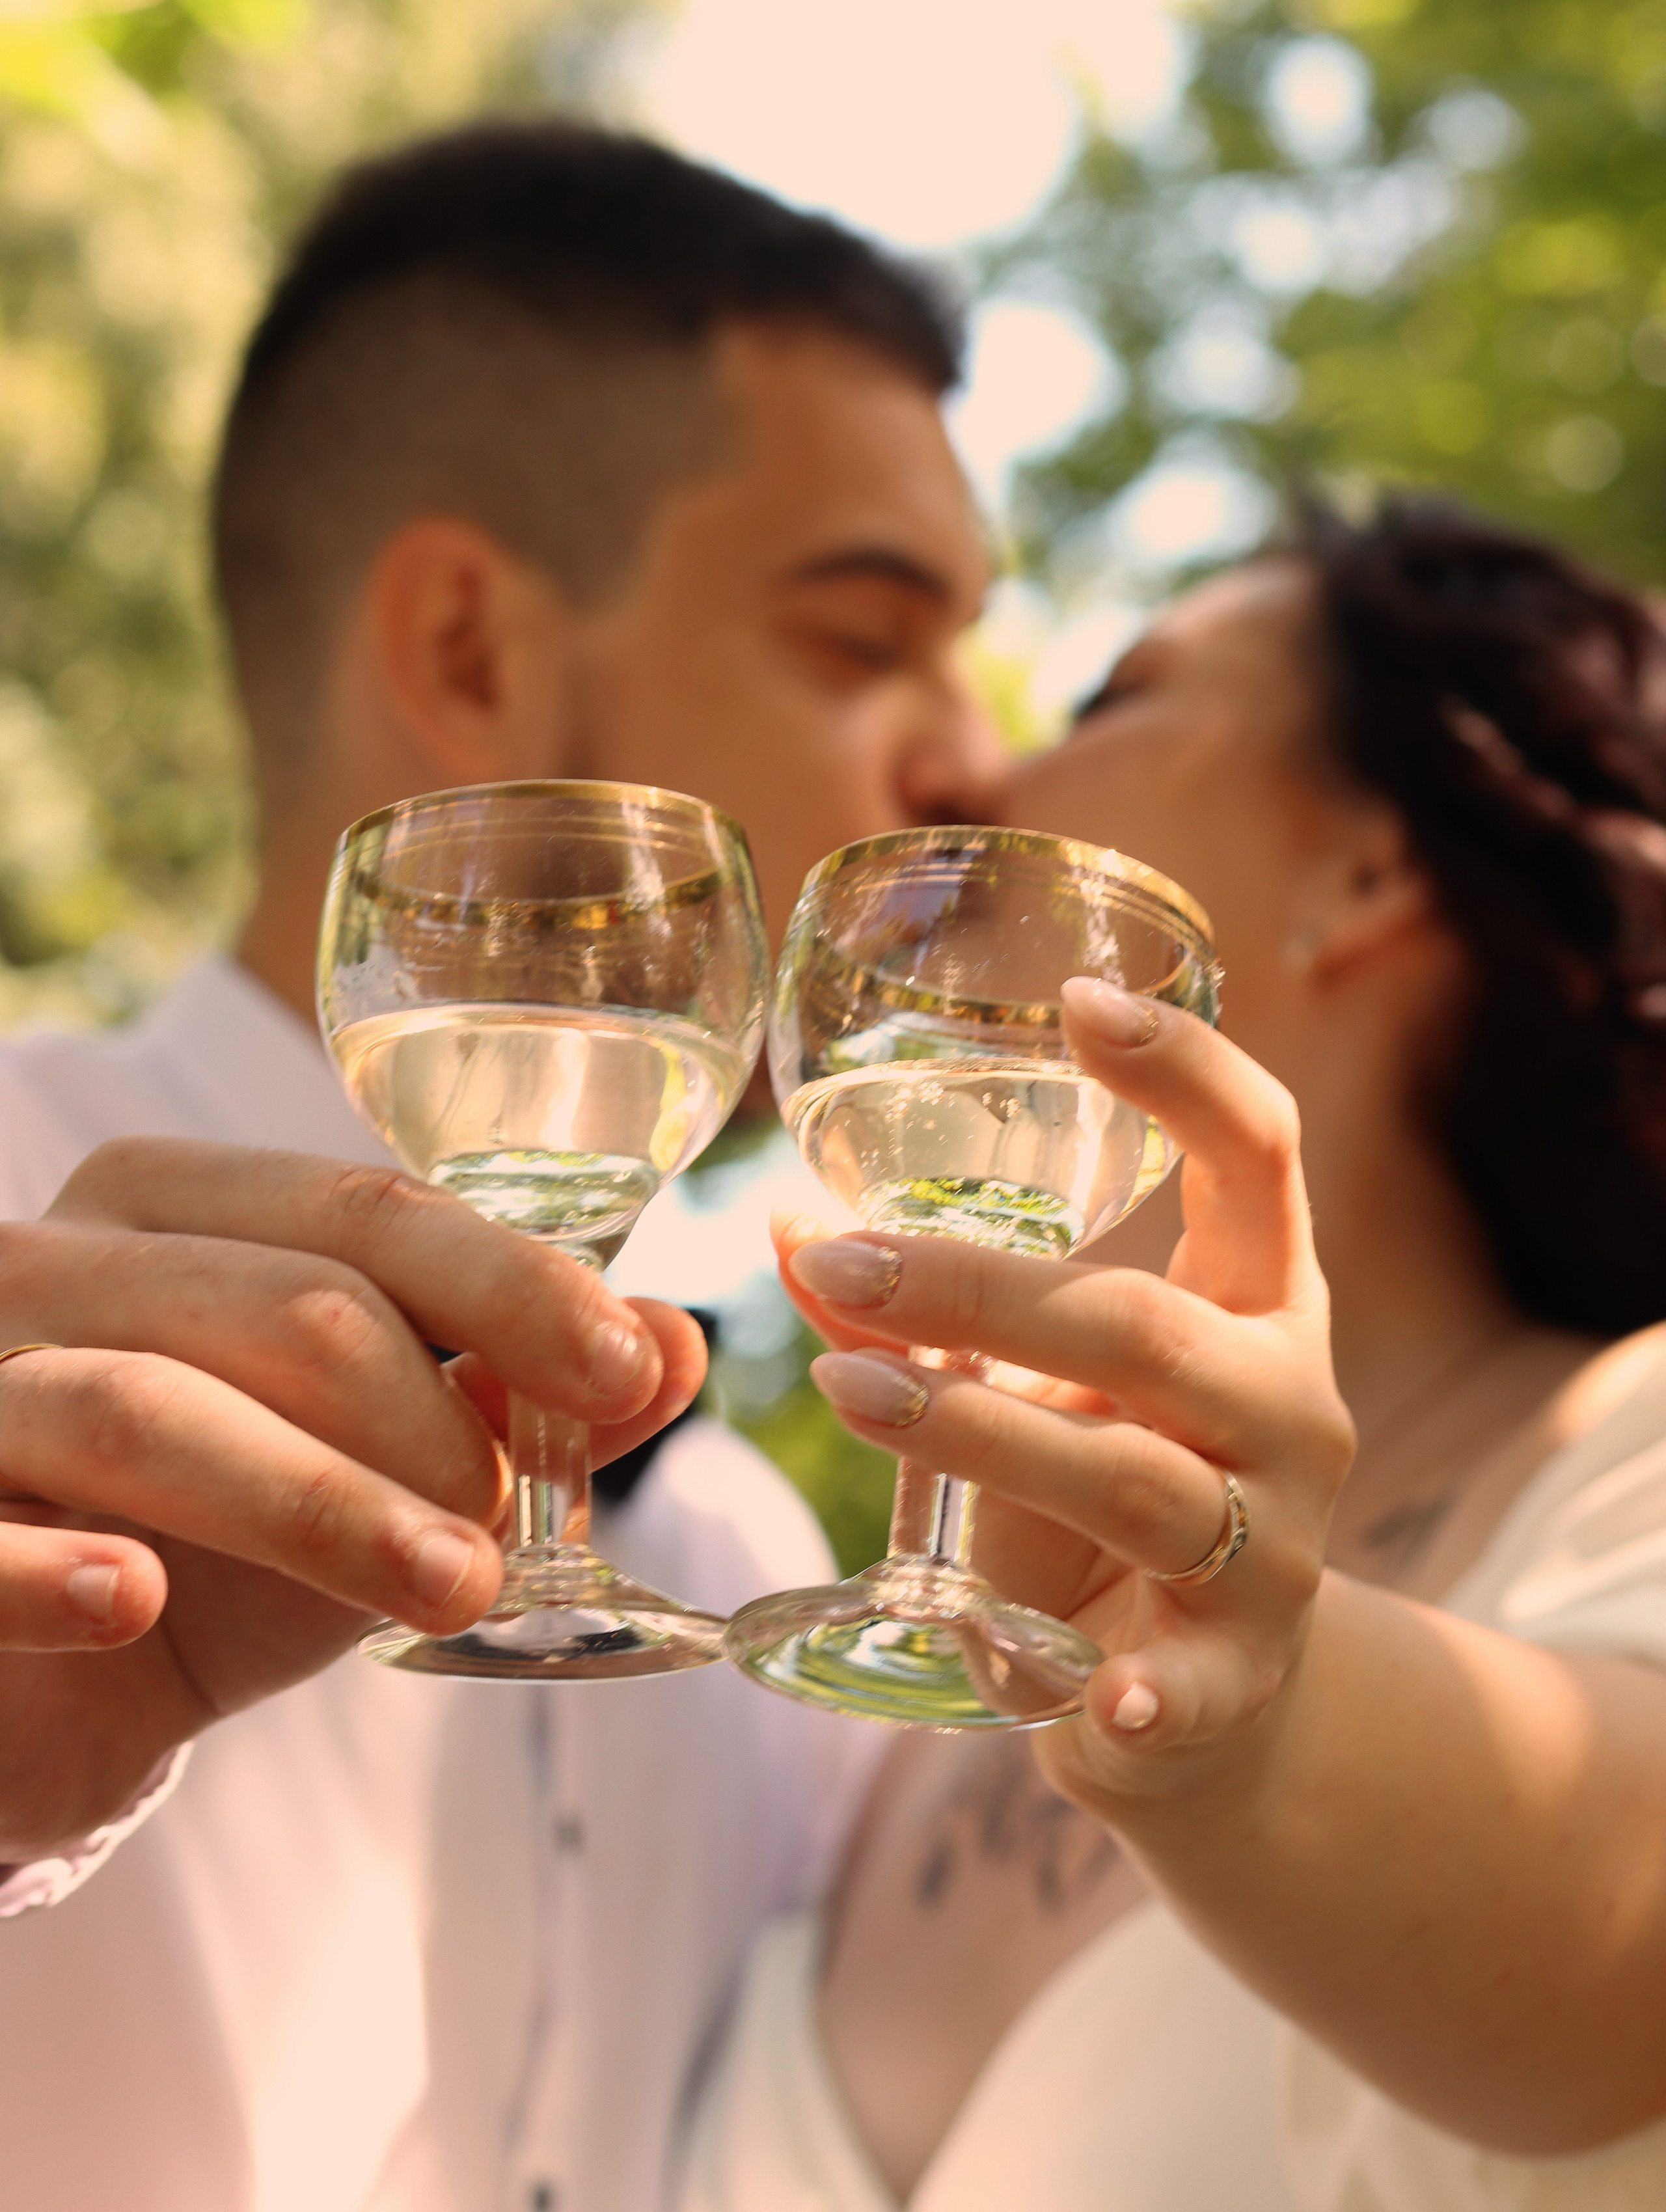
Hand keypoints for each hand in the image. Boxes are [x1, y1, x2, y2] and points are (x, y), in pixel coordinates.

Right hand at [0, 1139, 703, 1856]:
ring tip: (446, 1586)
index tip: (624, 1367)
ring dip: (316, 1503)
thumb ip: (512, 1399)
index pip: (367, 1211)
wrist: (29, 1686)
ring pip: (148, 1408)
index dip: (509, 1285)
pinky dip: (46, 1571)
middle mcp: (57, 1264)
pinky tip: (129, 1602)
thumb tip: (674, 1346)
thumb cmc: (215, 1549)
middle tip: (511, 1535)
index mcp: (174, 1208)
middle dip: (430, 1419)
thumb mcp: (376, 1473)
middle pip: (285, 1303)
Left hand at [775, 977, 1354, 1811]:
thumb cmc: (1108, 1499)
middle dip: (983, 1289)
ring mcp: (1276, 1551)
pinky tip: (1088, 1700)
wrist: (1207, 1702)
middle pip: (1149, 1325)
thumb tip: (789, 1227)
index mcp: (1261, 1307)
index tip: (1078, 999)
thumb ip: (931, 1318)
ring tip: (845, 1393)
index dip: (1185, 1070)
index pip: (1259, 1156)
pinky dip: (1140, 1695)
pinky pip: (1188, 1684)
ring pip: (1137, 1480)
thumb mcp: (1042, 1388)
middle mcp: (1290, 1410)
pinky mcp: (1236, 1680)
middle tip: (840, 1261)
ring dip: (983, 1432)